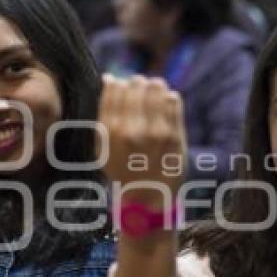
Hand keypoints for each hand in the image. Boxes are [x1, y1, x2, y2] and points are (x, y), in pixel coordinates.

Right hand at [98, 75, 186, 207]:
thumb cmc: (121, 168)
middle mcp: (132, 129)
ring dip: (154, 88)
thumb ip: (104, 113)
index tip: (121, 88)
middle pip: (136, 84)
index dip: (118, 83)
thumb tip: (109, 78)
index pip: (115, 87)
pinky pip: (173, 100)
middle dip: (137, 84)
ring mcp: (156, 132)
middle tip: (139, 91)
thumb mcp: (102, 145)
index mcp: (110, 131)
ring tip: (152, 96)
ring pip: (156, 87)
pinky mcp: (175, 136)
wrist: (146, 198)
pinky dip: (168, 98)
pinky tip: (164, 106)